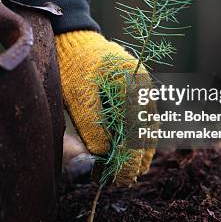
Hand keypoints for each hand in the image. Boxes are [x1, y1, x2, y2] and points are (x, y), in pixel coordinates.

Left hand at [55, 30, 155, 185]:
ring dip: (138, 152)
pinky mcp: (135, 92)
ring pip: (147, 127)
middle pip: (147, 130)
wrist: (74, 40)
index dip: (130, 157)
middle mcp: (143, 87)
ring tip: (126, 174)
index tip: (121, 177)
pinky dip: (136, 139)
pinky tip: (126, 154)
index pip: (137, 129)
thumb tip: (102, 153)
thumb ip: (91, 122)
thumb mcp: (78, 93)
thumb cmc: (73, 64)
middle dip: (136, 159)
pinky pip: (141, 120)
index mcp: (132, 84)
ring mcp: (142, 89)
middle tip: (122, 181)